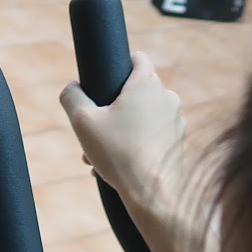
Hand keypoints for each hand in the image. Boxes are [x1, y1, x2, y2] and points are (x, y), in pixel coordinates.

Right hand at [59, 52, 186, 215]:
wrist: (153, 193)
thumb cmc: (119, 154)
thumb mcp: (82, 121)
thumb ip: (72, 96)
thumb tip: (72, 88)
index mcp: (148, 83)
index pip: (137, 58)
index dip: (119, 65)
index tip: (106, 83)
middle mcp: (168, 98)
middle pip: (136, 92)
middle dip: (113, 109)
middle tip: (95, 132)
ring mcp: (176, 121)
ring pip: (143, 117)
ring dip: (121, 131)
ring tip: (101, 155)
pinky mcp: (179, 142)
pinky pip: (152, 136)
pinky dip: (136, 145)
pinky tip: (118, 166)